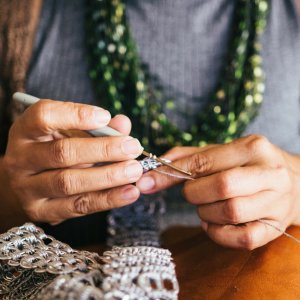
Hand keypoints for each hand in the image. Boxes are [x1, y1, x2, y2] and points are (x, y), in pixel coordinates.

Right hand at [3, 100, 142, 223]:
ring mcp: (28, 188)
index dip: (76, 115)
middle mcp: (21, 159)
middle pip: (62, 153)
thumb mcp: (69, 132)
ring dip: (108, 176)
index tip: (105, 116)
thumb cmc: (54, 149)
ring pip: (69, 182)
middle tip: (133, 147)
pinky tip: (130, 192)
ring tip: (135, 170)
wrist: (28, 182)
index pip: (43, 116)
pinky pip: (78, 206)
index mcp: (25, 131)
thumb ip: (96, 127)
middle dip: (103, 150)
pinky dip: (107, 199)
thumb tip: (123, 124)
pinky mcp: (41, 211)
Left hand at [136, 135, 299, 248]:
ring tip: (206, 206)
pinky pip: (241, 239)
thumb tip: (154, 166)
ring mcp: (276, 202)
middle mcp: (269, 173)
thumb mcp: (221, 152)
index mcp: (253, 147)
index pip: (205, 161)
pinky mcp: (275, 228)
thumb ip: (188, 156)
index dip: (172, 172)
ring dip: (205, 213)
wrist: (295, 182)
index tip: (148, 181)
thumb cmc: (247, 165)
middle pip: (221, 186)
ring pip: (230, 212)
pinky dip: (218, 234)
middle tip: (191, 192)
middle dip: (194, 193)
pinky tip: (214, 223)